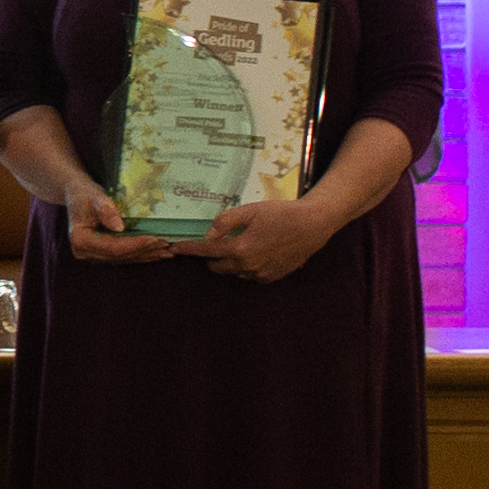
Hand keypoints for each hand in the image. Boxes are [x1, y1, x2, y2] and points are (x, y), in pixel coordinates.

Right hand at [59, 177, 173, 262]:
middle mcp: (85, 252)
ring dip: (146, 255)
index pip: (113, 247)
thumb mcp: (94, 196)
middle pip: (120, 255)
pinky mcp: (102, 254)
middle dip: (144, 250)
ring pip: (124, 258)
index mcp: (80, 240)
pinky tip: (156, 252)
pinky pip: (124, 256)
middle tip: (166, 244)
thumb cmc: (84, 193)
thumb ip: (105, 210)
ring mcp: (93, 255)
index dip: (135, 244)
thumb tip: (119, 227)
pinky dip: (141, 254)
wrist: (76, 194)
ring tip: (167, 250)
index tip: (153, 238)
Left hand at [191, 193, 340, 282]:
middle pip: (216, 267)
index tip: (175, 248)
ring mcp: (260, 275)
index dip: (189, 249)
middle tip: (214, 242)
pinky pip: (249, 275)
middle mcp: (248, 267)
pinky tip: (256, 251)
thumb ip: (225, 222)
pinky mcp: (271, 278)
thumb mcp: (250, 210)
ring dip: (229, 262)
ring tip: (240, 244)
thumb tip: (208, 236)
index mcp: (240, 249)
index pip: (206, 252)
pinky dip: (245, 266)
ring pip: (233, 272)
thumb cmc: (281, 214)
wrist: (313, 225)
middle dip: (210, 256)